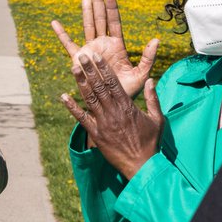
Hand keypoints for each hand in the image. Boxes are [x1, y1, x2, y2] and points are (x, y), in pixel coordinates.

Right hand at [51, 0, 157, 98]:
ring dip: (86, 10)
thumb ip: (148, 57)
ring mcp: (90, 50)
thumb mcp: (141, 74)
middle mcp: (103, 44)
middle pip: (100, 18)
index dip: (112, 8)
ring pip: (87, 25)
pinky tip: (55, 23)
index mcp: (117, 46)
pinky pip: (68, 45)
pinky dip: (61, 34)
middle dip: (98, 2)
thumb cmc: (127, 91)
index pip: (114, 22)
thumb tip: (157, 39)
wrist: (111, 105)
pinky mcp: (78, 60)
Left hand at [62, 51, 163, 179]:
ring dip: (80, 83)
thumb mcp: (157, 118)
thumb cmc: (151, 142)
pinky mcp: (96, 135)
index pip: (113, 83)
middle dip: (89, 70)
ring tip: (73, 68)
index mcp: (127, 106)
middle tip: (81, 56)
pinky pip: (82, 119)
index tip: (97, 57)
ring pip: (89, 99)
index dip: (103, 68)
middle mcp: (113, 112)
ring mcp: (103, 123)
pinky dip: (72, 107)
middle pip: (99, 87)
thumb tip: (150, 80)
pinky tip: (63, 97)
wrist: (142, 165)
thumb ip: (153, 98)